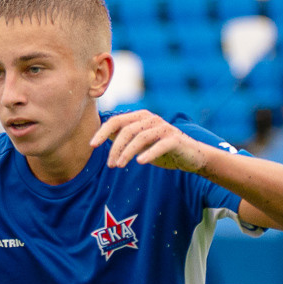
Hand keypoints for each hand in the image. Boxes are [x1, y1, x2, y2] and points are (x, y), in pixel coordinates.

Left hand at [94, 110, 213, 171]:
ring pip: (141, 137)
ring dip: (127, 153)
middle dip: (115, 148)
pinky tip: (140, 162)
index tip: (92, 146)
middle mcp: (152, 119)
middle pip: (127, 130)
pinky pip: (160, 145)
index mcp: (140, 117)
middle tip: (110, 165)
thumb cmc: (161, 150)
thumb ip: (123, 137)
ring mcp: (164, 128)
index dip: (102, 132)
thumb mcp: (139, 143)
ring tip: (119, 166)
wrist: (190, 156)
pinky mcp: (175, 139)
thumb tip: (100, 136)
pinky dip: (149, 153)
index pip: (117, 120)